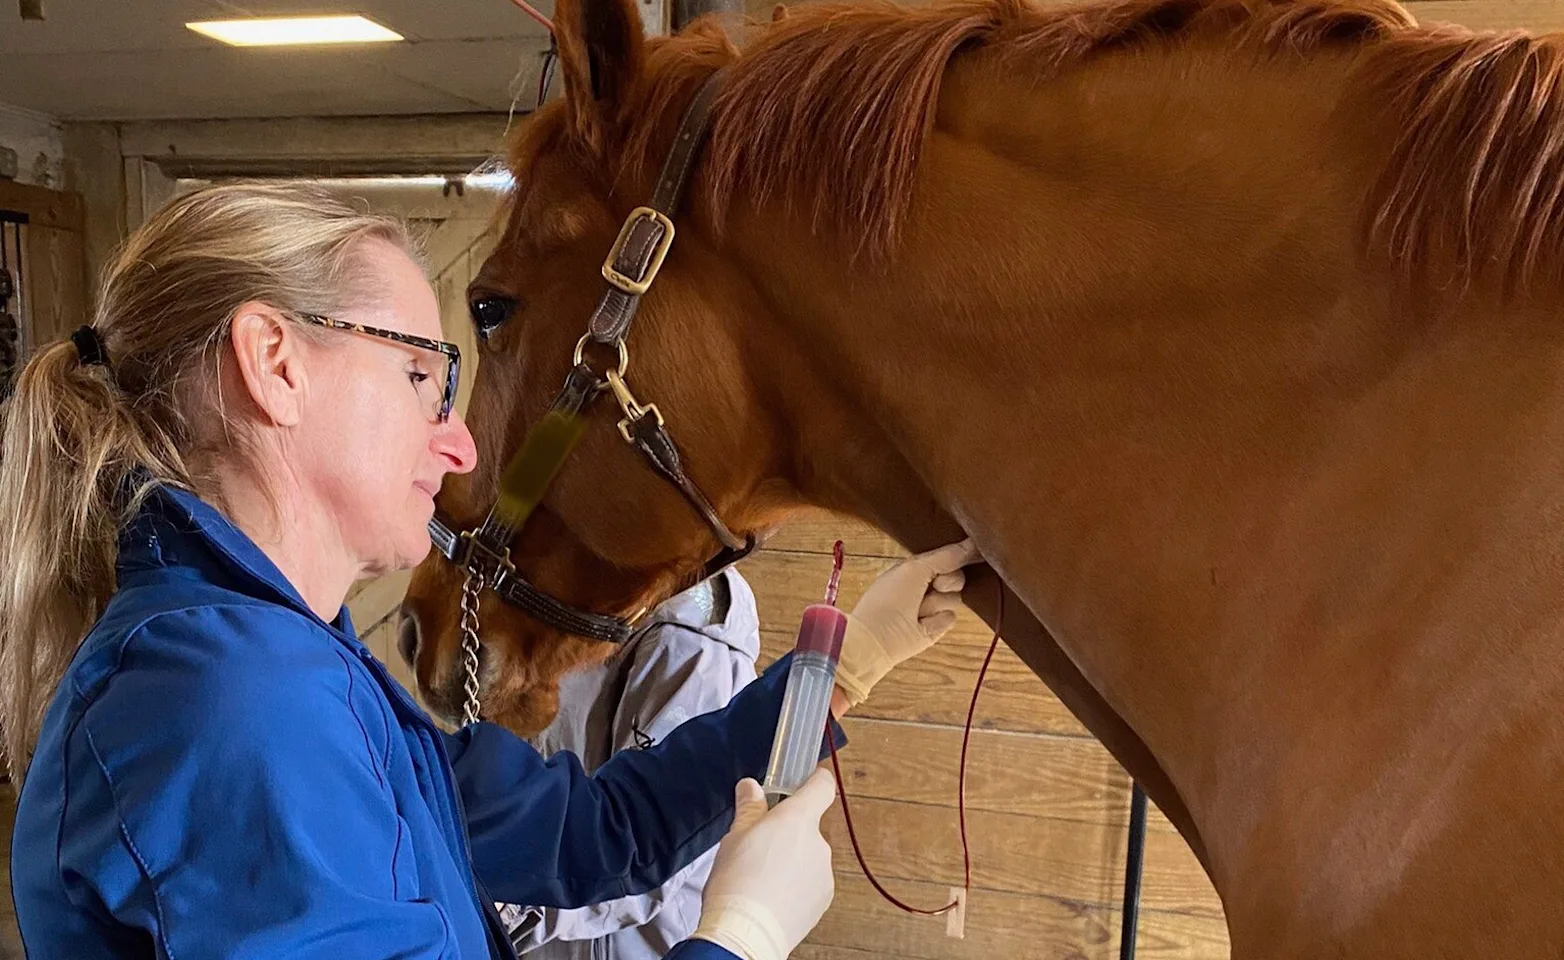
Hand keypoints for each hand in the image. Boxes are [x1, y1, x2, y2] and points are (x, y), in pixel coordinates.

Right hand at [692, 769, 837, 959]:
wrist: (746, 933)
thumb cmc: (736, 883)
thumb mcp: (734, 837)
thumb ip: (749, 808)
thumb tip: (751, 787)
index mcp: (798, 820)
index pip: (822, 786)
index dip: (816, 779)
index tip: (807, 778)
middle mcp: (818, 844)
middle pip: (808, 827)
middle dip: (787, 833)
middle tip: (759, 846)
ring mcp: (823, 873)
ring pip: (808, 856)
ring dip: (791, 861)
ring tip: (760, 878)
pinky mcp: (823, 900)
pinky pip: (810, 882)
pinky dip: (795, 886)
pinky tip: (770, 896)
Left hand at [835, 538, 982, 706]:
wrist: (877, 638)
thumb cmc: (889, 599)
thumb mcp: (916, 568)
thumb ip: (946, 556)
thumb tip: (973, 544)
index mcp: (916, 568)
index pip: (946, 556)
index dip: (959, 554)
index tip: (974, 549)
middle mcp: (925, 586)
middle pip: (957, 576)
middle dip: (949, 580)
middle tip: (935, 585)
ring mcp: (932, 608)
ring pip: (956, 598)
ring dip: (937, 603)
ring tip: (917, 611)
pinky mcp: (936, 628)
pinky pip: (952, 617)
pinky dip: (938, 620)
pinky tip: (921, 626)